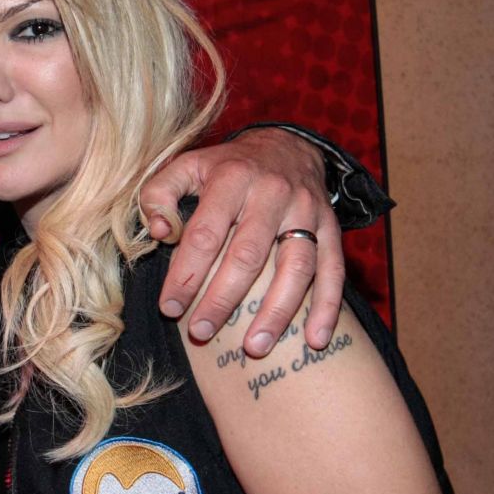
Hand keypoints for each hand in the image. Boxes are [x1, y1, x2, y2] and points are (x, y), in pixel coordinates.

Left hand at [139, 127, 343, 354]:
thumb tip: (160, 233)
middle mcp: (272, 193)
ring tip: (255, 348)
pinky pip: (333, 269)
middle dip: (223, 299)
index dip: (186, 274)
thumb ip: (159, 195)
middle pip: (248, 255)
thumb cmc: (226, 167)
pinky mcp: (332, 226)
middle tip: (202, 333)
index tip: (170, 308)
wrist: (287, 145)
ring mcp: (306, 211)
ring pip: (295, 266)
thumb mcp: (186, 166)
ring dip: (276, 311)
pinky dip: (327, 307)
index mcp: (231, 179)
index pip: (205, 234)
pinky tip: (315, 340)